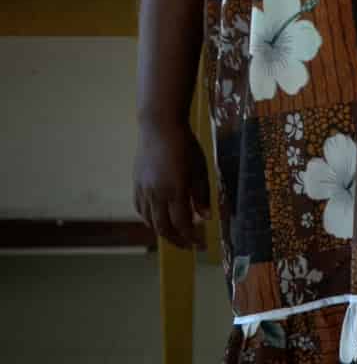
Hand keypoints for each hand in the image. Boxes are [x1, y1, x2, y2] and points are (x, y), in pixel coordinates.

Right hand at [134, 117, 209, 249]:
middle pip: (163, 227)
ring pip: (150, 221)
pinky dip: (149, 219)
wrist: (159, 127)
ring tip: (176, 235)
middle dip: (177, 241)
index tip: (201, 246)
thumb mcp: (200, 168)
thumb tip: (204, 218)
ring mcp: (143, 190)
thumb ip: (201, 194)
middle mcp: (156, 194)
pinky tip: (158, 220)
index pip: (182, 223)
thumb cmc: (185, 145)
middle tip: (189, 246)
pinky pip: (140, 209)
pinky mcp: (136, 184)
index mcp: (175, 190)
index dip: (191, 238)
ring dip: (163, 232)